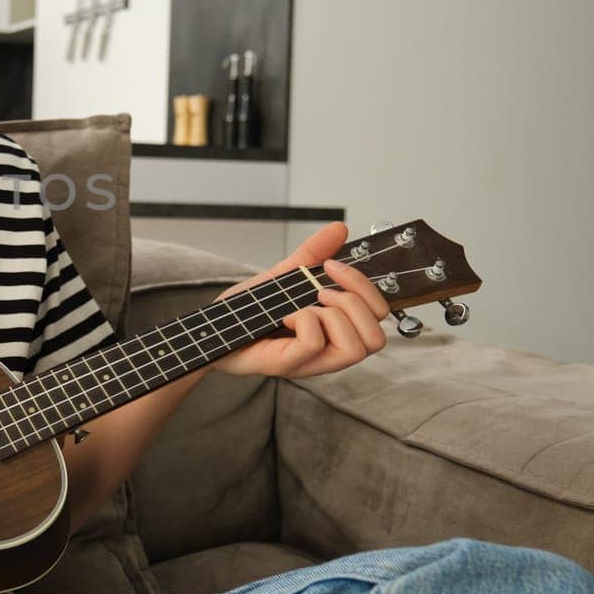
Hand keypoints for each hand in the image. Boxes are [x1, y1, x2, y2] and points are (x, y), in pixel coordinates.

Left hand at [210, 221, 391, 379]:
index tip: (332, 265)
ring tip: (305, 305)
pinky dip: (304, 321)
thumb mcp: (285, 276)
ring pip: (355, 348)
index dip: (364, 286)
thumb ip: (313, 254)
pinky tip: (285, 315)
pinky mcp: (288, 365)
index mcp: (337, 330)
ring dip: (333, 316)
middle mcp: (330, 350)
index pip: (380, 315)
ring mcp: (311, 362)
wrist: (212, 327)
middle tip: (320, 290)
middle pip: (378, 339)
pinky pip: (314, 344)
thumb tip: (340, 228)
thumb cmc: (250, 309)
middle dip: (354, 302)